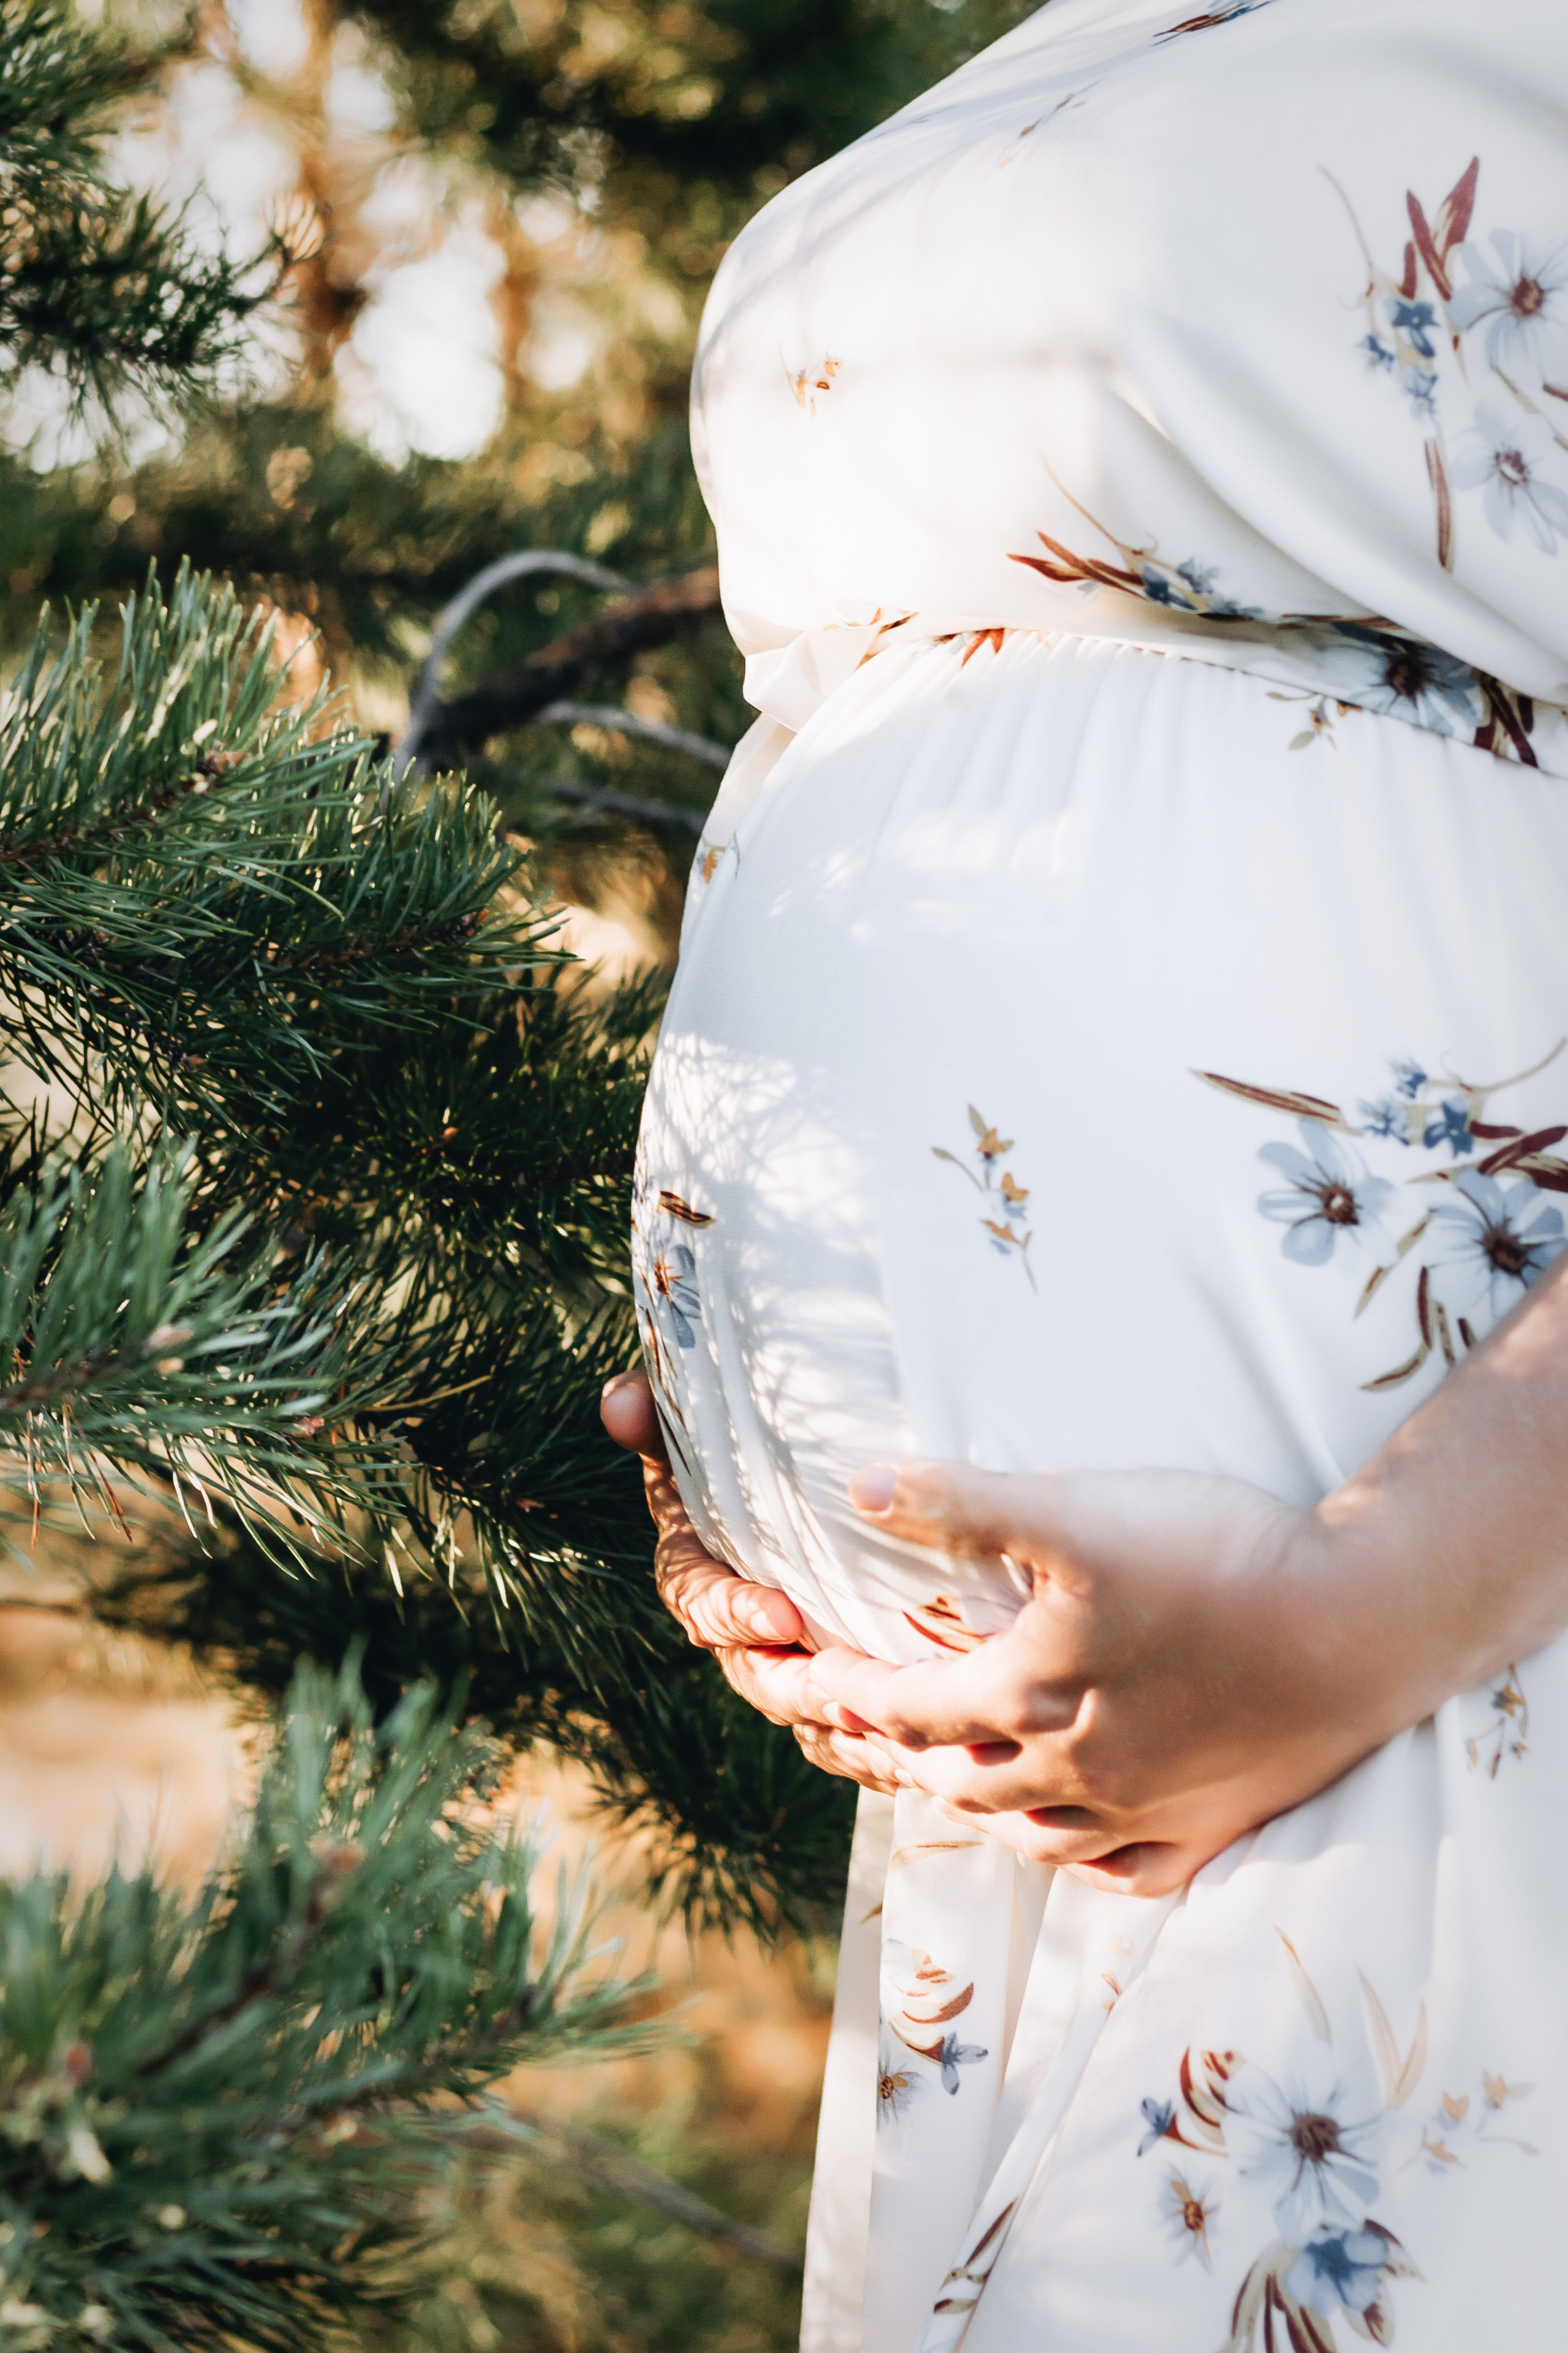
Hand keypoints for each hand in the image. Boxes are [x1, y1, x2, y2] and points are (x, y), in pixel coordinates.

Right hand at [599, 1370, 902, 1794]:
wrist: (816, 1505)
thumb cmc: (750, 1464)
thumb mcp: (703, 1438)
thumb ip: (664, 1420)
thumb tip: (619, 1400)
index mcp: (703, 1581)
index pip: (704, 1606)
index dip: (737, 1615)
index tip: (781, 1614)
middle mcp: (745, 1640)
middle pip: (765, 1680)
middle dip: (803, 1691)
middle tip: (847, 1688)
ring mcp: (794, 1676)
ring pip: (814, 1724)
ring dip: (849, 1734)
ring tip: (894, 1731)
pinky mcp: (845, 1701)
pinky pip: (857, 1745)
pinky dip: (886, 1755)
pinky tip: (926, 1755)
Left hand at [809, 1459, 1417, 1895]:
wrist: (1361, 1623)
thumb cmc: (1216, 1556)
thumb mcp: (1074, 1512)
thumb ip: (961, 1501)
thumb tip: (857, 1486)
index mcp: (1027, 1697)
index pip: (902, 1708)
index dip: (843, 1692)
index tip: (800, 1677)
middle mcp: (1074, 1770)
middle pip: (953, 1776)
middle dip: (889, 1751)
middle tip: (852, 1730)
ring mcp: (1144, 1811)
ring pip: (1028, 1832)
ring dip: (970, 1806)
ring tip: (944, 1781)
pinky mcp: (1211, 1829)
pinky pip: (1122, 1872)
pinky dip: (1077, 1859)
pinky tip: (1069, 1843)